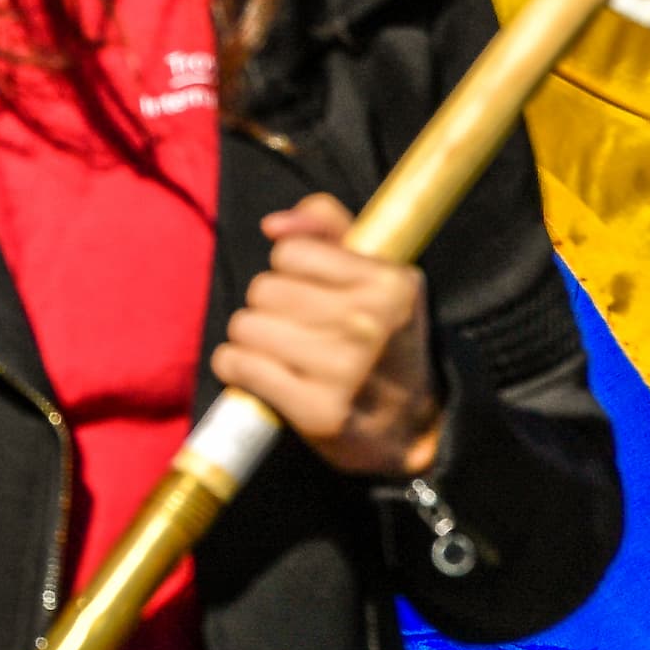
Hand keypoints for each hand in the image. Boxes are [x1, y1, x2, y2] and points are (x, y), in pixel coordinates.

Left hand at [209, 197, 443, 479]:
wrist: (412, 424)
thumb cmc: (382, 337)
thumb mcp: (374, 271)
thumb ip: (326, 226)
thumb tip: (274, 225)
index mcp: (391, 283)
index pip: (289, 252)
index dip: (291, 271)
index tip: (313, 292)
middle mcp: (370, 324)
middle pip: (263, 290)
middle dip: (271, 307)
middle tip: (300, 329)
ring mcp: (345, 370)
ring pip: (245, 325)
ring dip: (253, 339)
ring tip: (284, 353)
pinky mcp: (319, 411)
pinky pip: (237, 364)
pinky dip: (238, 368)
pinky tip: (265, 375)